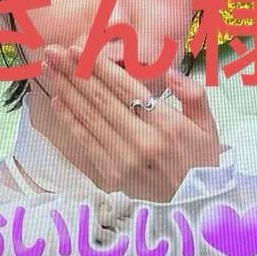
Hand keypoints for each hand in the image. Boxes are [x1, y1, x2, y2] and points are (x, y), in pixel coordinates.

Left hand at [42, 45, 220, 202]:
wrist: (196, 207)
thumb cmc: (201, 162)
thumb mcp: (208, 126)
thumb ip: (192, 94)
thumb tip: (169, 73)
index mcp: (167, 125)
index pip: (126, 88)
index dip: (99, 67)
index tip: (79, 48)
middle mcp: (143, 141)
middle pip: (101, 100)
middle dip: (74, 72)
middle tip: (54, 51)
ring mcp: (124, 161)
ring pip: (89, 118)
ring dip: (66, 91)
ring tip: (49, 68)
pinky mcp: (112, 176)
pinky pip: (86, 142)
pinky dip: (69, 120)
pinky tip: (57, 100)